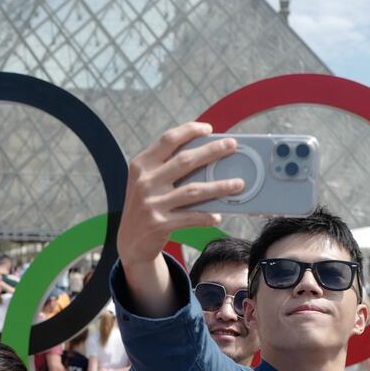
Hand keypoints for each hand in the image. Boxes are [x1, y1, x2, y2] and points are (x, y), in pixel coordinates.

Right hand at [117, 122, 243, 267]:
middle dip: (212, 151)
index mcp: (141, 165)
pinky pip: (190, 217)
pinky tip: (218, 215)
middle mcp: (145, 181)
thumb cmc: (145, 205)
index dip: (189, 131)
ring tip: (239, 184)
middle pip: (185, 160)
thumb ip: (166, 167)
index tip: (208, 128)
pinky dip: (206, 216)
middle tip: (232, 145)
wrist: (130, 241)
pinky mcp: (159, 223)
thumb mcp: (147, 182)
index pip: (168, 140)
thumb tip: (205, 154)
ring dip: (219, 186)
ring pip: (193, 190)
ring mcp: (151, 203)